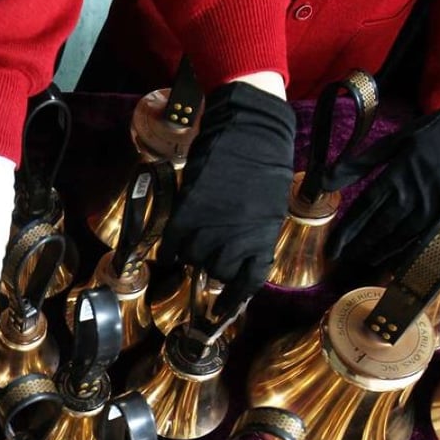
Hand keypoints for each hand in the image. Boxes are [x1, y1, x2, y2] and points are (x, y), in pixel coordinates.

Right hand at [159, 80, 295, 312]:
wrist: (249, 128)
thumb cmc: (265, 162)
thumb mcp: (268, 206)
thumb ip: (253, 234)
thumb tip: (238, 256)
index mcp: (262, 238)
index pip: (247, 282)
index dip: (232, 301)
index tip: (220, 311)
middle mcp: (236, 238)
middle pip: (217, 272)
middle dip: (213, 268)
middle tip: (209, 255)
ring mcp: (210, 226)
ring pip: (193, 259)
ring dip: (192, 255)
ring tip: (194, 239)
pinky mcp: (187, 212)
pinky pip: (173, 245)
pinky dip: (171, 250)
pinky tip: (172, 247)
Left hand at [327, 66, 439, 264]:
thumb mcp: (401, 138)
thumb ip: (362, 162)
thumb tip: (324, 178)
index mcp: (397, 175)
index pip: (363, 211)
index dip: (346, 232)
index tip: (333, 247)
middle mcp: (415, 196)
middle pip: (379, 229)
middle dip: (360, 247)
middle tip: (343, 260)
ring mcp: (438, 209)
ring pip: (403, 239)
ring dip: (381, 253)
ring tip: (366, 261)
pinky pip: (429, 241)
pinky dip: (411, 253)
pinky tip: (399, 261)